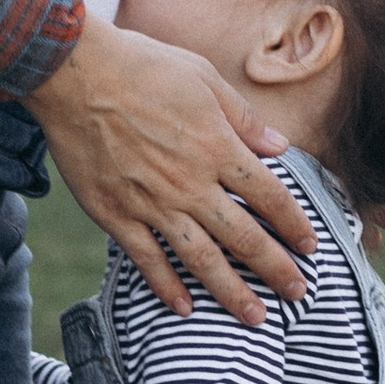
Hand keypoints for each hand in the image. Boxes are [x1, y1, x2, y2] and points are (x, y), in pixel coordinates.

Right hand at [27, 18, 314, 323]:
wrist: (74, 73)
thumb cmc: (142, 66)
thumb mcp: (203, 78)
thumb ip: (243, 118)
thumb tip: (280, 146)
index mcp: (217, 147)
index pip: (271, 197)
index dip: (295, 225)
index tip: (310, 246)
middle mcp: (191, 183)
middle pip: (244, 237)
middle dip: (276, 270)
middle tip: (298, 294)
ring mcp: (152, 203)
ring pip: (201, 259)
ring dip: (232, 292)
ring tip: (255, 317)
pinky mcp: (115, 214)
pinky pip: (147, 260)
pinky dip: (167, 287)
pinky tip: (185, 308)